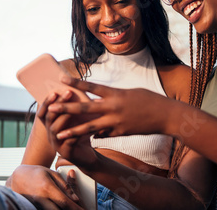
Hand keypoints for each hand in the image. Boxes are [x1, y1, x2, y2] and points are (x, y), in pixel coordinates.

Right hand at [8, 164, 82, 209]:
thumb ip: (65, 186)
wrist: (17, 179)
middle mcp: (41, 199)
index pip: (66, 203)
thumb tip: (76, 199)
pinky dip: (56, 208)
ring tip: (71, 206)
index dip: (77, 208)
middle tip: (81, 209)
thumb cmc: (36, 173)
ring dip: (64, 209)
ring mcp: (36, 206)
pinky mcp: (34, 208)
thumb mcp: (52, 174)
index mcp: (47, 188)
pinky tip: (61, 205)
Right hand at [38, 91, 97, 168]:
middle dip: (59, 104)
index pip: (42, 113)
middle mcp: (50, 134)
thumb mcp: (77, 119)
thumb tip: (78, 87)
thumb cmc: (81, 134)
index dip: (46, 102)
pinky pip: (69, 141)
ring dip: (64, 116)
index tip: (54, 91)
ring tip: (74, 108)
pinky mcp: (66, 152)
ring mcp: (57, 144)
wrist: (87, 156)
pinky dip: (75, 132)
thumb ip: (74, 107)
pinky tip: (84, 124)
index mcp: (51, 126)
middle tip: (68, 93)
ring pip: (55, 129)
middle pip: (49, 118)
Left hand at [47, 77, 171, 139]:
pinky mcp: (120, 133)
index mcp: (115, 93)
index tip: (61, 79)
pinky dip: (96, 135)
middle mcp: (112, 107)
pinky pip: (103, 134)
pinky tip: (88, 137)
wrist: (165, 115)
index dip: (75, 82)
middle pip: (85, 107)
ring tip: (59, 135)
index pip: (91, 86)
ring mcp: (115, 122)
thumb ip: (112, 96)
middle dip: (67, 109)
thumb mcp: (129, 92)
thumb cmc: (148, 100)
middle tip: (52, 109)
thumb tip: (99, 100)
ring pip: (90, 127)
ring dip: (73, 131)